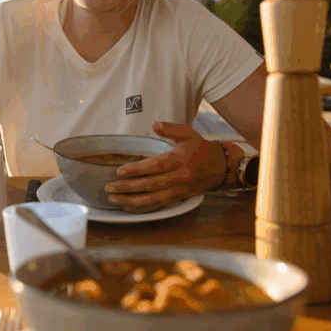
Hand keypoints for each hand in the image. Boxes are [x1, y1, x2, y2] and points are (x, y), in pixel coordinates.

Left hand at [104, 121, 225, 213]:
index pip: (156, 166)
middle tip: (110, 187)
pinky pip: (159, 204)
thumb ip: (170, 128)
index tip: (120, 171)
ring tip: (114, 199)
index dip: (137, 170)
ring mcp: (180, 189)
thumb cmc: (200, 148)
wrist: (220, 167)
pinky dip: (143, 206)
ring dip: (132, 200)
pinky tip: (129, 205)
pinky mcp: (179, 198)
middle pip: (151, 185)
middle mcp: (180, 176)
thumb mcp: (188, 133)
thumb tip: (154, 123)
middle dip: (129, 187)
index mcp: (181, 159)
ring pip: (153, 198)